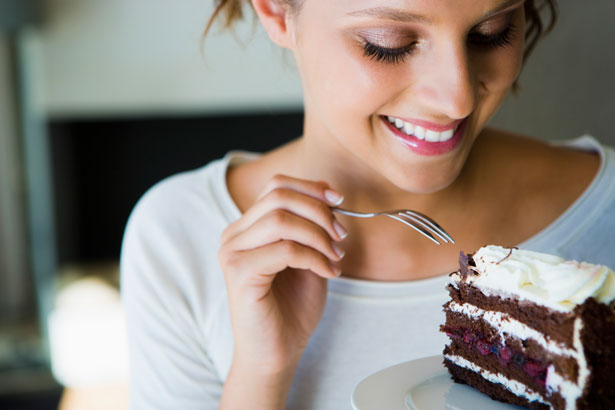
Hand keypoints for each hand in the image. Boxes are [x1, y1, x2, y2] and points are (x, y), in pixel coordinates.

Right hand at [218, 175, 346, 376]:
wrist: (276, 353)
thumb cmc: (291, 308)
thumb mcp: (308, 257)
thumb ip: (311, 226)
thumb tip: (330, 196)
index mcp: (247, 227)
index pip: (277, 186)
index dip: (311, 188)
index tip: (340, 201)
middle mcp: (233, 235)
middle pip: (279, 197)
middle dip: (319, 211)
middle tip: (341, 235)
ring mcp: (232, 253)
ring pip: (281, 220)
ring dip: (319, 235)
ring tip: (336, 256)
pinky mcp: (239, 273)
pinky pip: (285, 250)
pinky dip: (315, 257)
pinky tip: (328, 272)